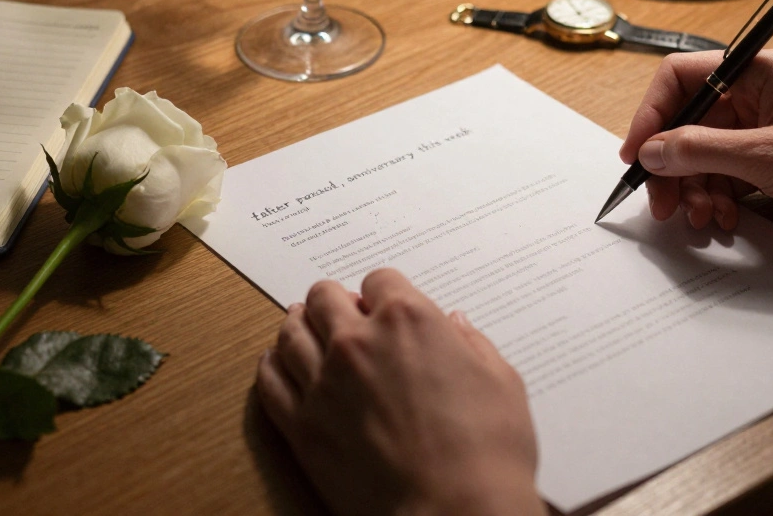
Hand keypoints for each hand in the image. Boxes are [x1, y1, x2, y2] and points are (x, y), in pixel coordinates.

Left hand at [256, 269, 543, 515]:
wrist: (453, 513)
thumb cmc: (487, 453)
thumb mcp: (502, 384)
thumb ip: (473, 346)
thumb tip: (455, 326)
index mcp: (409, 320)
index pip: (380, 280)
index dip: (383, 291)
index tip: (384, 304)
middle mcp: (358, 342)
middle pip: (326, 297)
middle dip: (335, 301)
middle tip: (339, 311)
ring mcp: (324, 383)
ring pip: (292, 333)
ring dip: (299, 325)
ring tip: (303, 326)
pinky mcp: (302, 426)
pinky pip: (270, 381)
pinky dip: (272, 365)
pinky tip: (277, 363)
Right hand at [620, 49, 772, 249]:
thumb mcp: (766, 157)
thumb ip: (700, 150)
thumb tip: (651, 150)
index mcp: (760, 71)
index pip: (683, 77)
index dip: (653, 114)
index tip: (637, 153)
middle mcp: (759, 95)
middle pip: (689, 122)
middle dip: (672, 165)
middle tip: (662, 204)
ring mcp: (765, 130)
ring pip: (704, 155)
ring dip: (695, 189)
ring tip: (701, 219)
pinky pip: (725, 176)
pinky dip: (717, 198)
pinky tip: (724, 220)